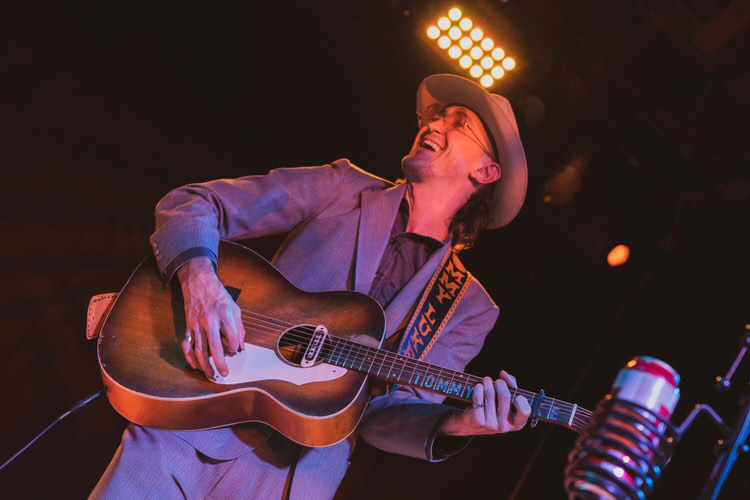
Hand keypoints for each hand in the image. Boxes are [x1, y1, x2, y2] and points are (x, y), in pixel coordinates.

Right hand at [177, 257, 244, 377]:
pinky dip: (190, 357)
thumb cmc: (219, 296)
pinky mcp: (188, 326)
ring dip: (205, 365)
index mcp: (225, 314)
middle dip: (220, 363)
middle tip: (225, 374)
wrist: (199, 283)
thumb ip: (239, 328)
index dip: (235, 346)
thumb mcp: (234, 308)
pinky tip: (195, 365)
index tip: (235, 349)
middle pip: (215, 346)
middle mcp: (210, 320)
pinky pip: (187, 345)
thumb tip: (241, 347)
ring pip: (200, 349)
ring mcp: (197, 324)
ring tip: (211, 374)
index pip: (232, 337)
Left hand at [438, 370, 530, 435]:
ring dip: (488, 383)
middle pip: (505, 396)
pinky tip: (478, 386)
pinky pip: (478, 399)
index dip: (521, 400)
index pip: (525, 411)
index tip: (516, 394)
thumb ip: (510, 385)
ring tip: (486, 380)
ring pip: (490, 395)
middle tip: (496, 382)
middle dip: (500, 384)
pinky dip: (478, 389)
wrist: (471, 424)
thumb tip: (504, 374)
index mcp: (516, 424)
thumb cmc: (493, 407)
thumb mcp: (505, 400)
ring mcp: (491, 425)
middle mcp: (504, 427)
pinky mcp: (478, 421)